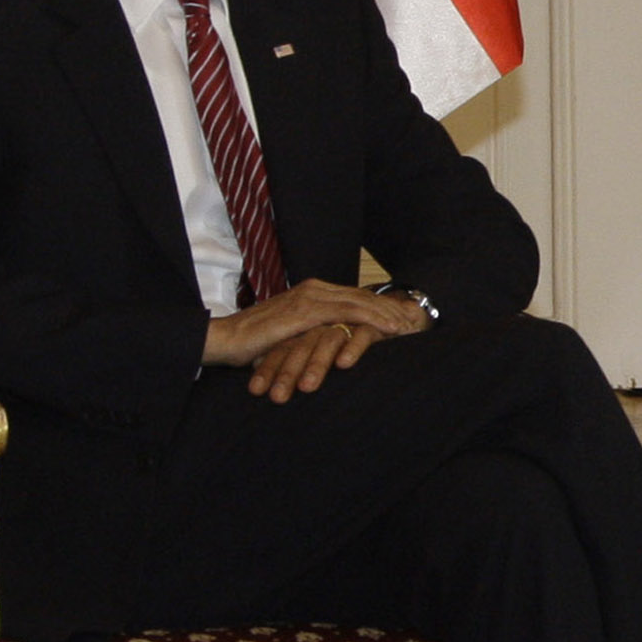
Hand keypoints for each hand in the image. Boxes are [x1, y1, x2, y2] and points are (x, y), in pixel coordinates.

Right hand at [201, 278, 430, 400]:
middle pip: (362, 296)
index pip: (352, 296)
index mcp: (310, 293)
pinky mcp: (308, 310)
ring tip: (411, 325)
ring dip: (389, 313)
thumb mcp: (289, 337)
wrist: (225, 339)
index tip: (401, 316)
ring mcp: (311, 297)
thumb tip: (328, 352)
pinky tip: (391, 328)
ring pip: (361, 302)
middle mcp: (313, 290)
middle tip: (416, 317)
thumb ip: (310, 337)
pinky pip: (349, 312)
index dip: (378, 305)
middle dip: (390, 306)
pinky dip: (374, 318)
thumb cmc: (252, 343)